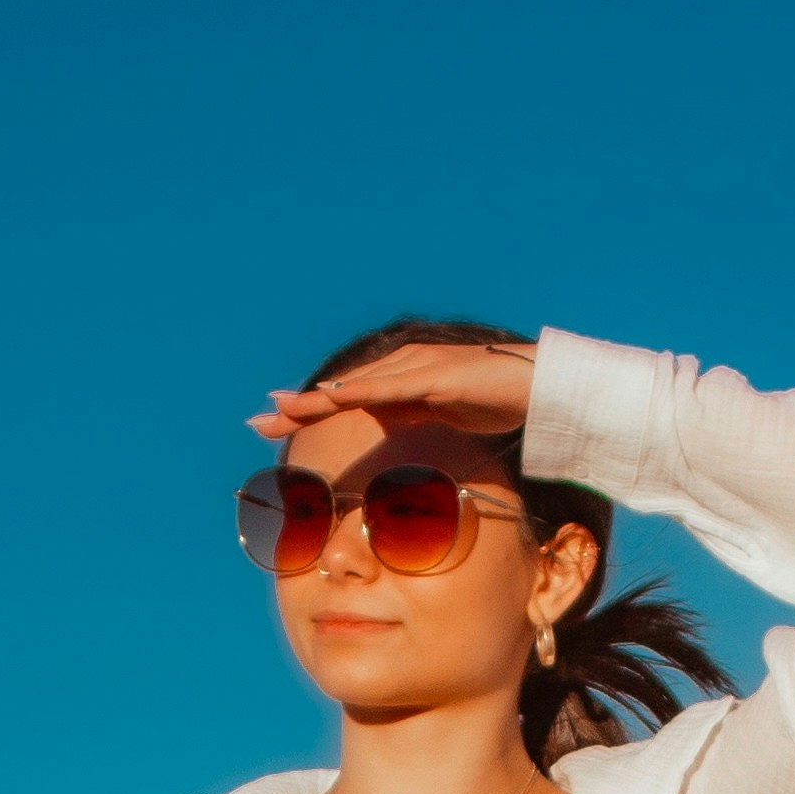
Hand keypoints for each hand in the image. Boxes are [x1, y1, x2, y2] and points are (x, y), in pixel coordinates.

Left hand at [251, 338, 536, 443]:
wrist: (536, 386)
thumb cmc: (493, 399)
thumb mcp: (441, 412)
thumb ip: (412, 413)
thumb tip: (387, 426)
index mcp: (401, 380)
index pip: (347, 397)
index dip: (310, 409)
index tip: (275, 423)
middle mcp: (402, 368)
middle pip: (342, 391)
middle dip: (299, 407)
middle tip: (258, 422)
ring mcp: (418, 369)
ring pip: (358, 387)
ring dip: (318, 399)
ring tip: (283, 409)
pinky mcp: (436, 378)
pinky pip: (391, 387)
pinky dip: (361, 391)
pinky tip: (335, 396)